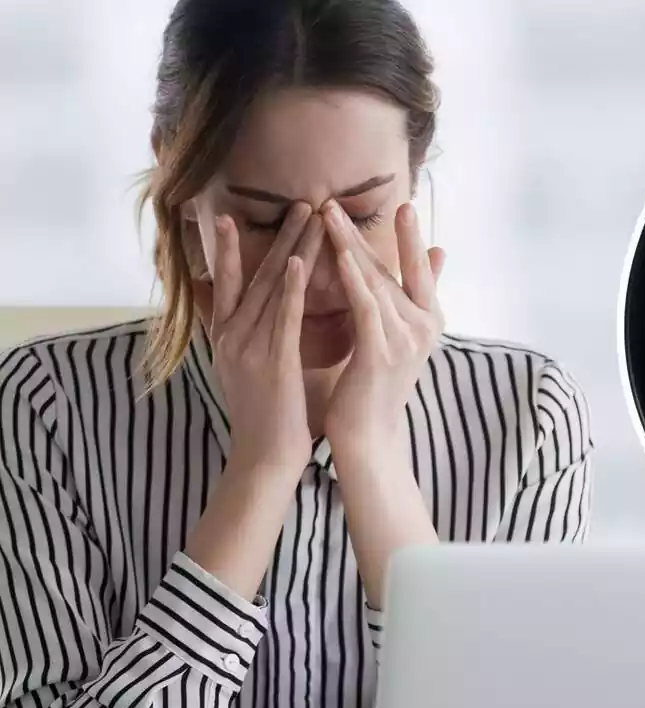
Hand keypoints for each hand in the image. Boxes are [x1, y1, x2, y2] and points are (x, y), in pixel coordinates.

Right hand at [208, 203, 322, 475]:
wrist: (265, 460)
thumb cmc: (271, 418)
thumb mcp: (255, 371)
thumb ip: (259, 340)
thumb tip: (271, 316)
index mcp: (227, 339)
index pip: (228, 284)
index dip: (230, 251)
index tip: (231, 217)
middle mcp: (231, 337)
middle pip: (253, 276)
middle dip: (277, 237)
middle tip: (298, 202)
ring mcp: (247, 348)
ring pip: (269, 288)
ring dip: (291, 249)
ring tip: (310, 215)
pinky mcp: (271, 363)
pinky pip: (281, 318)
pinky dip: (288, 288)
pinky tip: (299, 262)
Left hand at [321, 201, 445, 454]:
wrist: (369, 437)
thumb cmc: (376, 386)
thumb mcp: (401, 336)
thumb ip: (416, 296)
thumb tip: (439, 253)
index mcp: (429, 320)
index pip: (419, 269)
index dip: (411, 237)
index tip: (405, 205)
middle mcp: (424, 327)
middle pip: (393, 269)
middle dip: (365, 233)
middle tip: (340, 200)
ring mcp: (405, 340)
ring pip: (376, 281)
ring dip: (350, 245)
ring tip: (328, 216)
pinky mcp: (381, 352)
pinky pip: (366, 306)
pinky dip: (354, 278)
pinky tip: (339, 254)